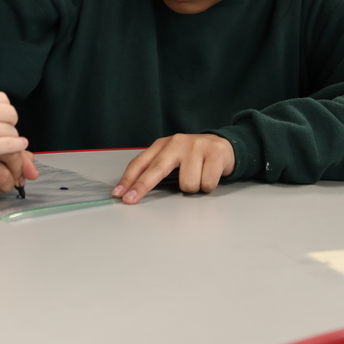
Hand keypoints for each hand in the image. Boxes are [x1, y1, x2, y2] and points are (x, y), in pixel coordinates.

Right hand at [0, 92, 26, 165]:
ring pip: (11, 131)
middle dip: (10, 121)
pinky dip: (18, 144)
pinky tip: (21, 144)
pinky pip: (11, 144)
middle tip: (4, 128)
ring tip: (4, 140)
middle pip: (11, 114)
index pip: (3, 98)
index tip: (1, 115)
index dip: (4, 107)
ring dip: (10, 136)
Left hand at [111, 133, 234, 204]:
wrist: (224, 145)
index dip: (129, 179)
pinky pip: (207, 183)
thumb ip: (156, 169)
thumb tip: (134, 190)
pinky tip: (210, 174)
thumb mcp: (172, 157)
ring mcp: (196, 147)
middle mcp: (177, 143)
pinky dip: (208, 185)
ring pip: (187, 184)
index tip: (118, 194)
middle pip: (156, 169)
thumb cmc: (193, 156)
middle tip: (130, 200)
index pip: (142, 162)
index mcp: (163, 144)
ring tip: (199, 177)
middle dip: (142, 186)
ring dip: (194, 187)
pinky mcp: (215, 153)